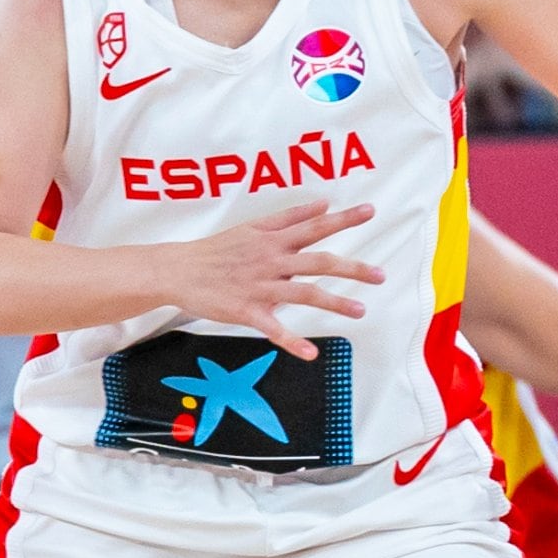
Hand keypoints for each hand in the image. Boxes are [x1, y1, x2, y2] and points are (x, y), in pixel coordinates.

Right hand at [167, 200, 382, 358]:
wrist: (177, 270)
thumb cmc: (215, 250)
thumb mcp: (252, 227)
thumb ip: (289, 217)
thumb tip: (323, 204)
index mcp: (273, 241)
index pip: (315, 227)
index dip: (343, 219)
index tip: (370, 212)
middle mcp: (271, 262)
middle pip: (319, 262)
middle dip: (352, 269)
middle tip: (380, 276)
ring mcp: (260, 287)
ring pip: (304, 294)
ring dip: (334, 303)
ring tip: (360, 312)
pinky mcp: (246, 311)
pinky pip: (273, 328)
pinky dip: (292, 342)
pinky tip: (311, 353)